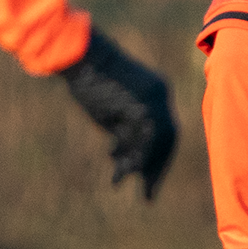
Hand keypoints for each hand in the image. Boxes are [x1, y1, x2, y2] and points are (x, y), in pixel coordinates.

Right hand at [60, 29, 177, 198]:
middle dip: (155, 169)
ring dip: (140, 169)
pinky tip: (118, 172)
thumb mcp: (111, 104)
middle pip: (167, 141)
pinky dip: (133, 160)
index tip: (144, 176)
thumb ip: (124, 125)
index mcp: (159, 91)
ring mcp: (155, 102)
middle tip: (147, 195)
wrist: (80, 53)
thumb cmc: (89, 75)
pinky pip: (144, 142)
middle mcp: (162, 97)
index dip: (157, 158)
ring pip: (155, 146)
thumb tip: (124, 155)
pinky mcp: (142, 107)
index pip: (166, 132)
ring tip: (118, 182)